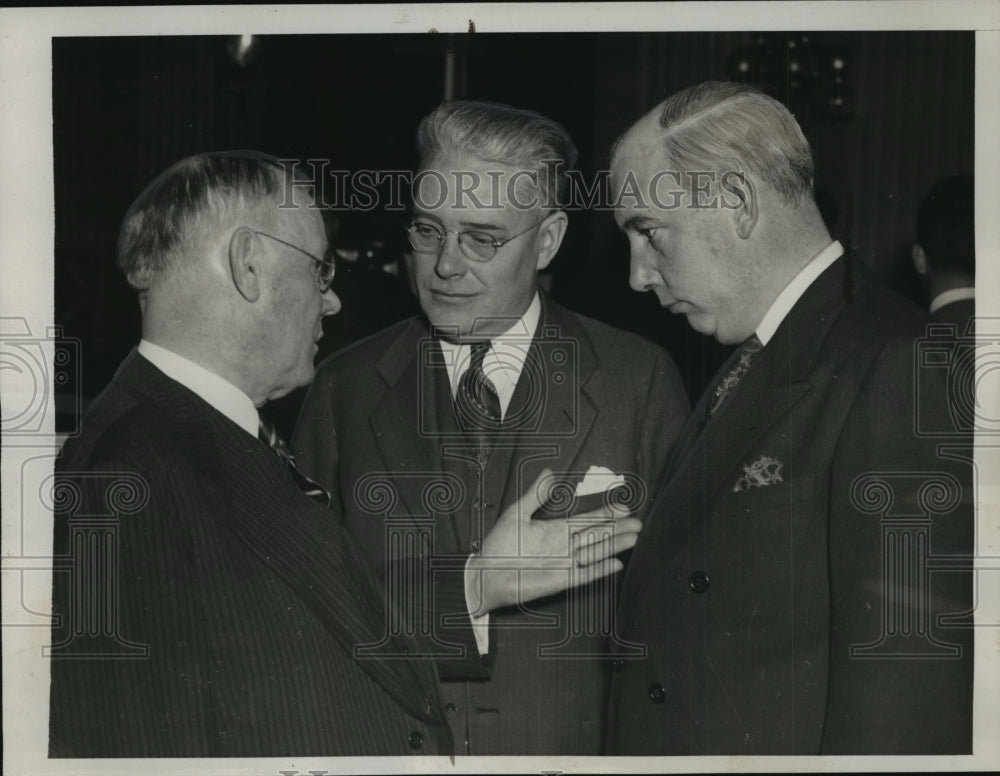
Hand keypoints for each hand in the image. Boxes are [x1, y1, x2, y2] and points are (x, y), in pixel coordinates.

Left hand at [467, 468, 641, 614]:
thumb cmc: (498, 546)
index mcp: (555, 529)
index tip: (623, 505)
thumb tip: (549, 472)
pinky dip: (600, 569)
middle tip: (638, 522)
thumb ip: (535, 495)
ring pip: (595, 552)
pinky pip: (585, 575)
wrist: (486, 576)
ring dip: (614, 545)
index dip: (604, 512)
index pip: (586, 519)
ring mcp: (564, 564)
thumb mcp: (516, 514)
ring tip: (634, 538)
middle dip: (617, 528)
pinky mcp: (561, 581)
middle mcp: (564, 546)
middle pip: (597, 535)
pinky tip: (616, 564)